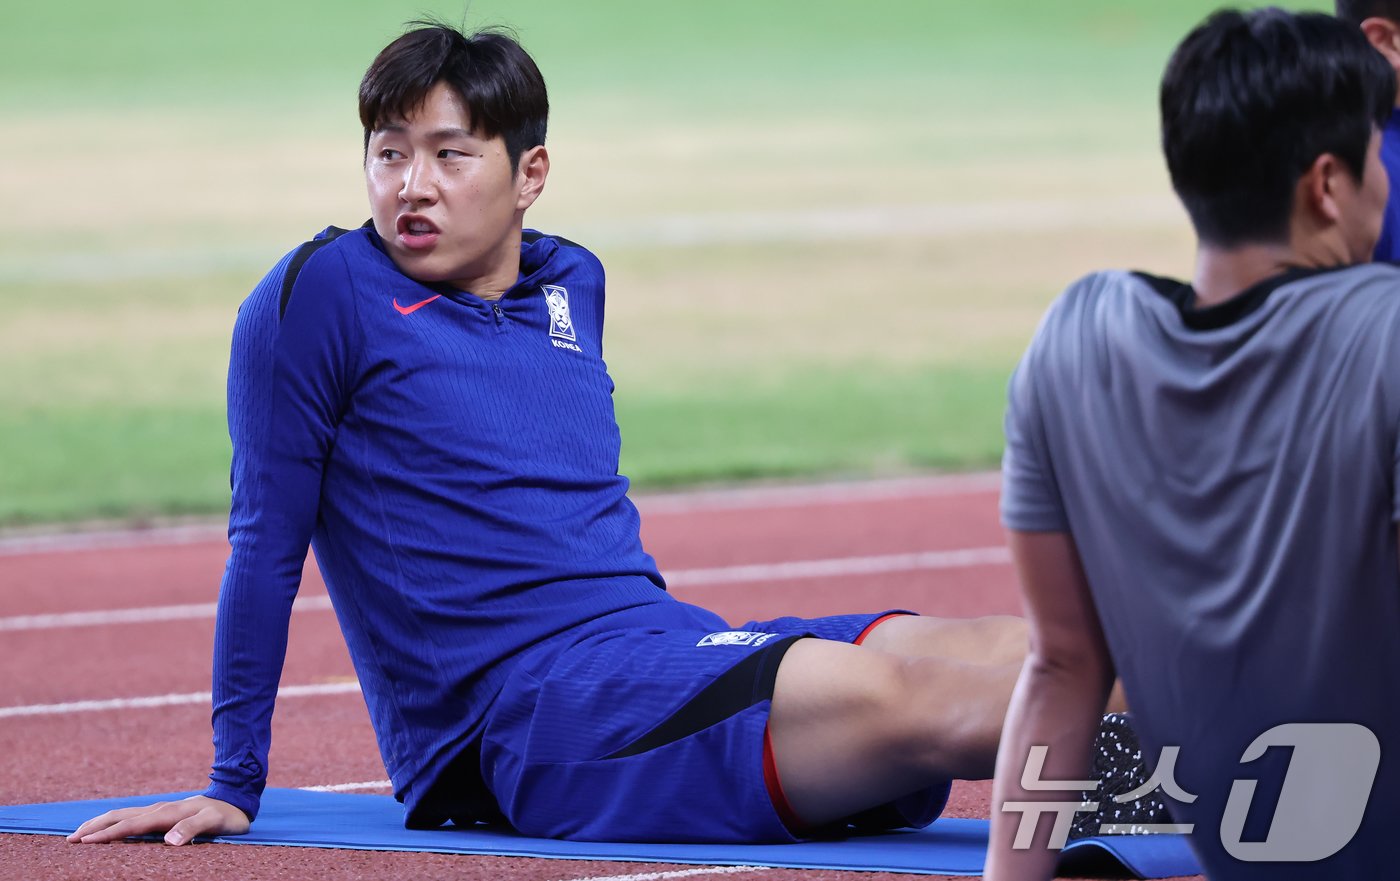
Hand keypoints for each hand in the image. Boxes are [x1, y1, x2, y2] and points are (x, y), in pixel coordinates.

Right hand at [66, 795, 249, 844]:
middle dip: (94, 827)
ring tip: (80, 832)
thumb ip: (192, 829)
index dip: (108, 834)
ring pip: (123, 814)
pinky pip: (132, 816)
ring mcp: (159, 810)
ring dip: (100, 823)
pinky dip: (114, 821)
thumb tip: (169, 842)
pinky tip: (108, 827)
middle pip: (119, 816)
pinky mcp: (162, 812)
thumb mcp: (213, 822)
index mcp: (166, 813)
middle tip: (70, 839)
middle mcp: (159, 810)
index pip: (130, 825)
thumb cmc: (226, 815)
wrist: (236, 798)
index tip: (85, 842)